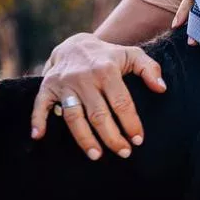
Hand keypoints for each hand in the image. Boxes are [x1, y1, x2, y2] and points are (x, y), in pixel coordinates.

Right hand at [30, 32, 166, 159]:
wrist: (76, 43)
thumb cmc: (108, 55)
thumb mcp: (132, 55)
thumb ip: (150, 69)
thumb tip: (161, 89)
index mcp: (107, 70)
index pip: (121, 102)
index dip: (130, 123)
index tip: (138, 139)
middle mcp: (85, 77)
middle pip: (99, 114)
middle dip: (112, 137)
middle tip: (123, 153)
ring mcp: (64, 83)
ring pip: (73, 116)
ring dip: (84, 138)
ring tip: (96, 155)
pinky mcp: (47, 86)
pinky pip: (40, 105)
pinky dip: (38, 120)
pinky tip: (39, 137)